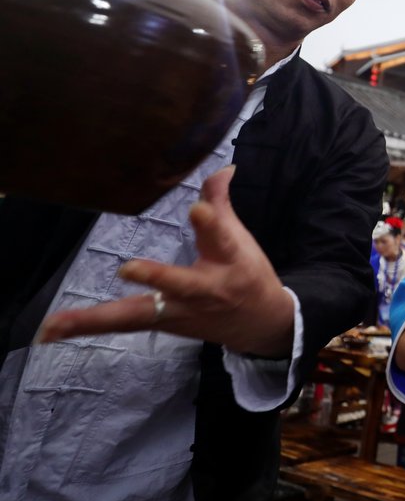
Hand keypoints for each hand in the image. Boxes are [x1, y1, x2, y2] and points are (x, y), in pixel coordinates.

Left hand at [37, 167, 295, 356]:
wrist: (260, 325)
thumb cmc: (247, 274)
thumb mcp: (241, 240)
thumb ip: (222, 204)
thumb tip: (222, 168)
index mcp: (229, 262)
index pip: (220, 239)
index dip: (210, 223)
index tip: (197, 210)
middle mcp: (204, 291)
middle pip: (177, 285)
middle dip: (156, 277)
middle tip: (128, 268)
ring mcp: (179, 312)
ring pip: (136, 316)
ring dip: (93, 319)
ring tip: (52, 325)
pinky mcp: (161, 324)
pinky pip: (121, 325)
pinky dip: (86, 327)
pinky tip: (50, 332)